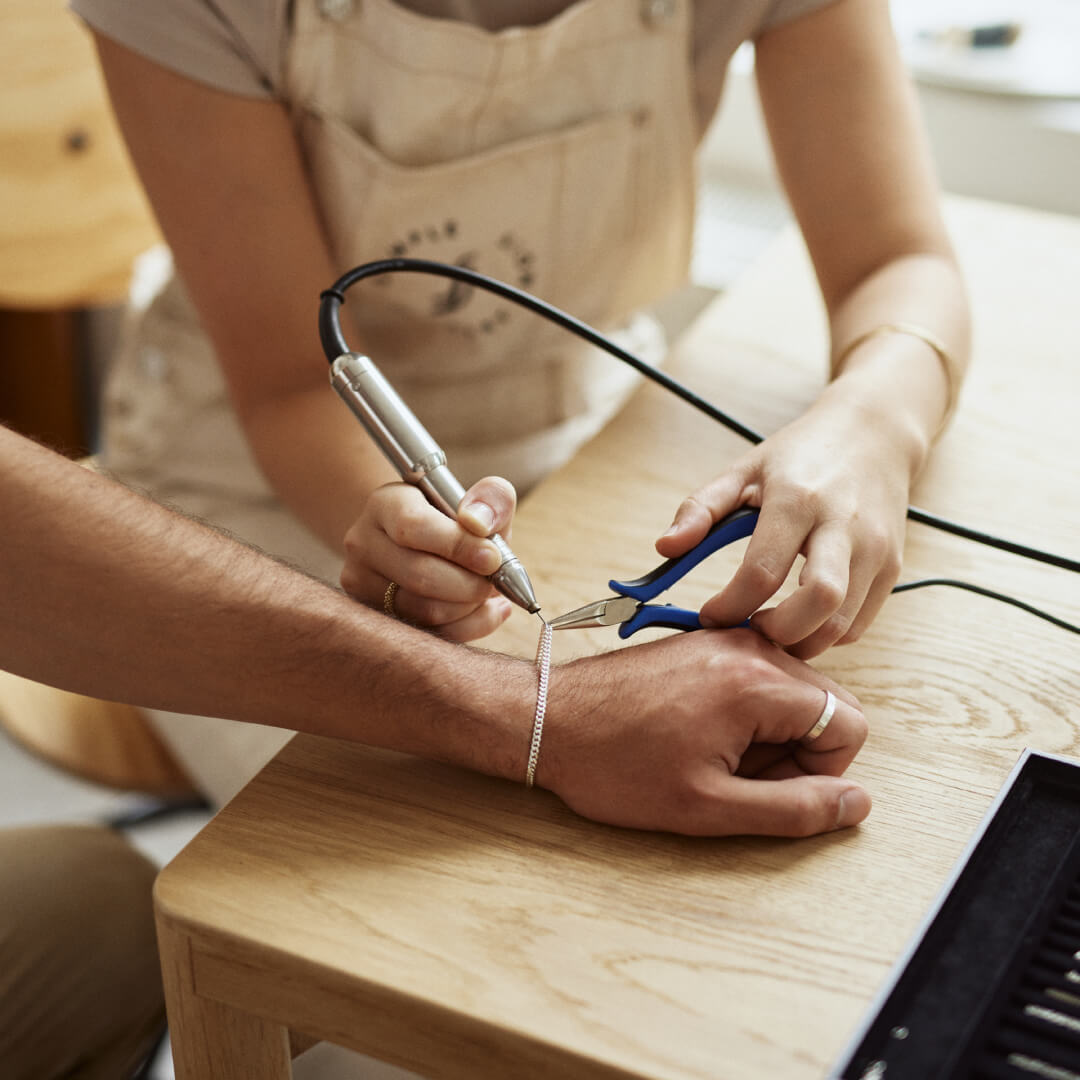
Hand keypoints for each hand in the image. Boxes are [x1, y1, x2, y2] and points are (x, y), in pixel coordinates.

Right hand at [340, 476, 517, 641]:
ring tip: (488, 592)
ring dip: (470, 607)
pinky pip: (430, 635)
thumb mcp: (480, 500)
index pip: (413, 527)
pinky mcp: (375, 619)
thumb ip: (491, 498)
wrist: (427, 546)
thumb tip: (479, 524)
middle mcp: (362, 544)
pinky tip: (485, 610)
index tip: (493, 557)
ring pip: (424, 611)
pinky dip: (468, 627)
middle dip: (471, 584)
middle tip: (494, 580)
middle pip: (420, 576)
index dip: (458, 546)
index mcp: (385, 504)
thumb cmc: (459, 522)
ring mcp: (362, 585)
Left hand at [538, 628, 869, 836]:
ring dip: (771, 737)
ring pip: (791, 694)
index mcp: (757, 680)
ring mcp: (724, 641)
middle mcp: (748, 646)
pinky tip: (701, 740)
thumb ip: (794, 808)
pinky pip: (757, 681)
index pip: (849, 724)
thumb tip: (856, 804)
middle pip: (825, 704)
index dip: (823, 773)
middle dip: (800, 753)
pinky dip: (746, 717)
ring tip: (715, 761)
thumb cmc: (614, 764)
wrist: (547, 721)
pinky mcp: (703, 645)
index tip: (771, 791)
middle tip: (741, 781)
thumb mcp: (709, 806)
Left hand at [656, 394, 911, 658]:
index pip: (762, 572)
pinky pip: (858, 624)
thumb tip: (664, 549)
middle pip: (818, 604)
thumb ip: (699, 509)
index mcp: (797, 499)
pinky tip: (799, 622)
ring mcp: (875, 549)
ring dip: (800, 643)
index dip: (729, 606)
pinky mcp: (892, 568)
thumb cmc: (800, 456)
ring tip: (769, 630)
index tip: (710, 616)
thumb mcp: (742, 470)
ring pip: (843, 624)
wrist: (874, 435)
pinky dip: (825, 636)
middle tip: (747, 631)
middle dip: (777, 634)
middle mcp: (843, 525)